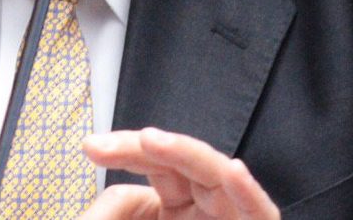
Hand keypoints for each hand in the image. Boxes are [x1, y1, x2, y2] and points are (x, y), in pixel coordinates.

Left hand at [81, 128, 278, 218]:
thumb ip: (112, 210)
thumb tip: (111, 183)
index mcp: (176, 209)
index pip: (156, 163)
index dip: (125, 149)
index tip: (92, 146)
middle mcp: (206, 211)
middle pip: (183, 162)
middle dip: (143, 146)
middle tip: (102, 145)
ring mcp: (231, 219)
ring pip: (219, 177)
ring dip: (188, 154)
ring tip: (151, 141)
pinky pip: (260, 213)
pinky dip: (249, 193)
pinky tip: (233, 171)